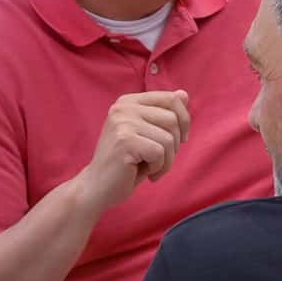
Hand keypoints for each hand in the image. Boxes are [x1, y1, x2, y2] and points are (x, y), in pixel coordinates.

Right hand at [76, 90, 191, 213]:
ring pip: (169, 138)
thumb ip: (163, 113)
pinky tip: (143, 172)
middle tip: (159, 159)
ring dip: (166, 160)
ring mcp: (123, 123)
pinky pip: (159, 153)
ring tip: (150, 168)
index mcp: (129, 102)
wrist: (97, 187)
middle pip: (172, 119)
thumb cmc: (125, 163)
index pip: (171, 99)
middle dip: (175, 145)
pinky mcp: (125, 141)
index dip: (184, 120)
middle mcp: (123, 107)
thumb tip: (184, 94)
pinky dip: (158, 168)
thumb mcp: (147, 134)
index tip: (180, 139)